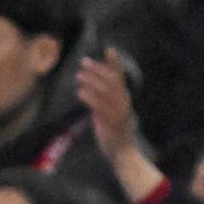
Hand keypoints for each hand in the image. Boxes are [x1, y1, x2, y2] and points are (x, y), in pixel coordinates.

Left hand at [76, 48, 162, 203]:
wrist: (123, 154)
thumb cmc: (114, 136)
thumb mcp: (108, 115)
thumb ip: (102, 104)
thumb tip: (91, 92)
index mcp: (125, 99)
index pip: (120, 77)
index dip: (115, 63)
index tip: (108, 49)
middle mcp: (124, 103)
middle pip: (111, 80)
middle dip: (97, 70)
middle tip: (84, 63)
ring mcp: (119, 112)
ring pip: (105, 91)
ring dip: (91, 81)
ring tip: (79, 76)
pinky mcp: (111, 122)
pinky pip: (99, 106)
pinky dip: (89, 97)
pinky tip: (80, 92)